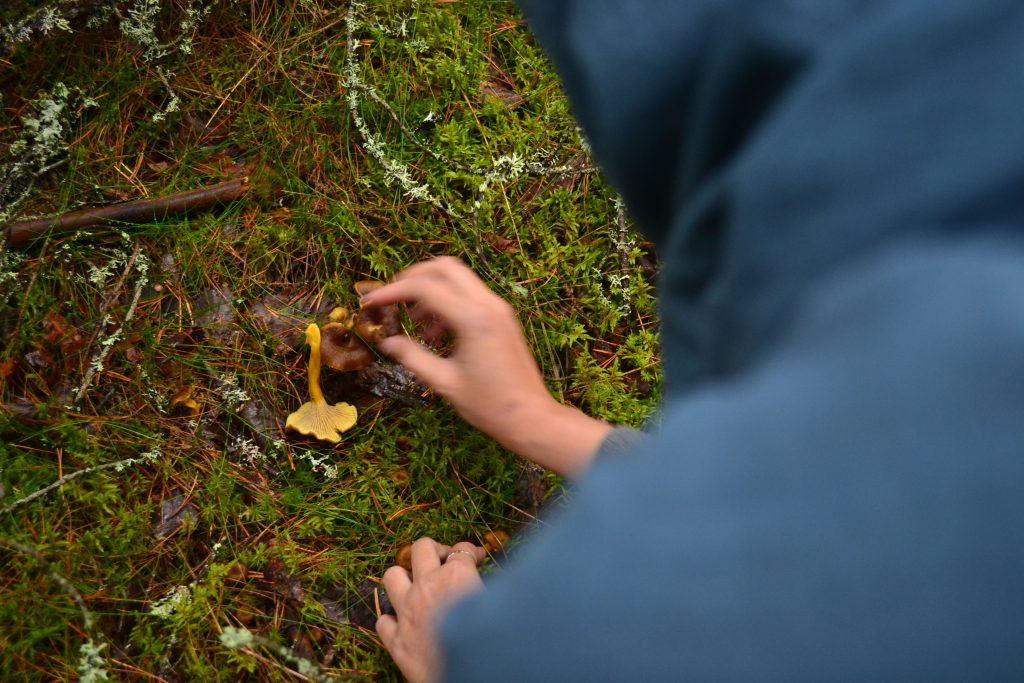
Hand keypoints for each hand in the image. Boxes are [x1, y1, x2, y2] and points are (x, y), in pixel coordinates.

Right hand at [362, 257, 611, 476]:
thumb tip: (387, 343)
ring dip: (432, 290)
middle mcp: (489, 305)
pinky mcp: (503, 318)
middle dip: (413, 276)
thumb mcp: (444, 382)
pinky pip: (471, 296)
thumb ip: (413, 357)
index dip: (393, 291)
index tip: (371, 302)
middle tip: (392, 297)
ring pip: (459, 278)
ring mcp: (499, 309)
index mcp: (473, 319)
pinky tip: (436, 334)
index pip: (425, 287)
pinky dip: (449, 302)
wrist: (530, 416)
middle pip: (444, 267)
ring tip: (414, 322)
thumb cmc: (489, 405)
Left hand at [376, 538, 486, 682]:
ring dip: (406, 578)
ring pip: (393, 576)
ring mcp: (407, 612)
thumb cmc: (494, 644)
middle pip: (422, 548)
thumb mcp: (502, 606)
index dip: (473, 552)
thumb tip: (490, 579)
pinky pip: (383, 621)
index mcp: (456, 576)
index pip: (463, 550)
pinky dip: (393, 619)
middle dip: (436, 551)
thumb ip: (492, 587)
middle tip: (446, 562)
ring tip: (419, 585)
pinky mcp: (396, 641)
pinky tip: (407, 623)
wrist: (473, 679)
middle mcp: (427, 587)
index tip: (478, 558)